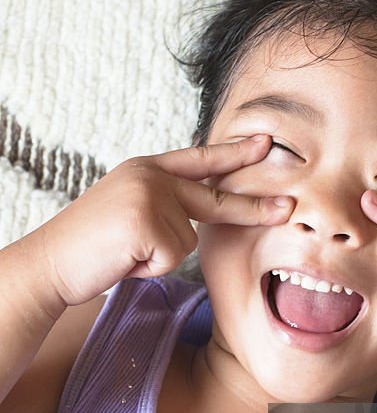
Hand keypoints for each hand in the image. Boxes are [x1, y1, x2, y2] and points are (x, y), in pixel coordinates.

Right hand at [32, 135, 293, 306]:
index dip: (234, 153)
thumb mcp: (130, 211)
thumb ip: (165, 203)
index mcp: (146, 168)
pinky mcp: (146, 222)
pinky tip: (123, 259)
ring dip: (159, 256)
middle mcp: (150, 175)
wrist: (50, 262)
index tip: (267, 144)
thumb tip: (200, 214)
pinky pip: (171, 256)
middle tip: (289, 207)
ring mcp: (148, 195)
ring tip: (126, 253)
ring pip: (188, 239)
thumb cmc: (92, 246)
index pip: (199, 158)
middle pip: (215, 194)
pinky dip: (150, 267)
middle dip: (254, 206)